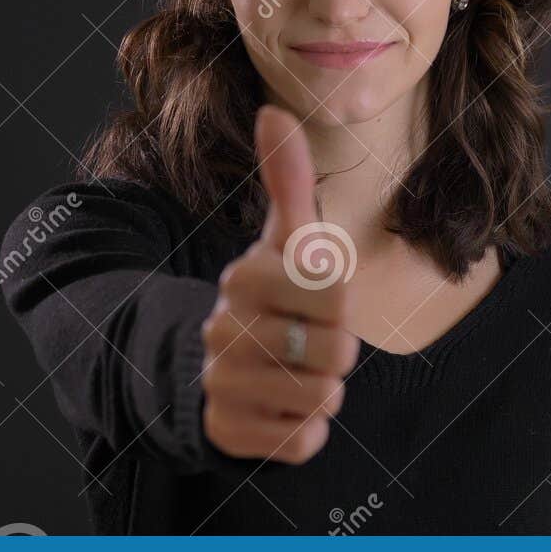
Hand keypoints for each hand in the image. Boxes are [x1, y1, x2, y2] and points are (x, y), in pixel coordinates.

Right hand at [201, 105, 359, 462]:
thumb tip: (275, 109)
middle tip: (309, 340)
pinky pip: (303, 442)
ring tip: (297, 373)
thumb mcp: (283, 240)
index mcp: (244, 276)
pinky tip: (282, 408)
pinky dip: (306, 430)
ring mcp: (221, 384)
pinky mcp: (228, 433)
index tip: (316, 298)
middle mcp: (223, 330)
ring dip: (324, 391)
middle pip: (336, 352)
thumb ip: (287, 180)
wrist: (211, 367)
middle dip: (337, 350)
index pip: (335, 292)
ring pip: (323, 399)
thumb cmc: (270, 295)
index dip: (339, 300)